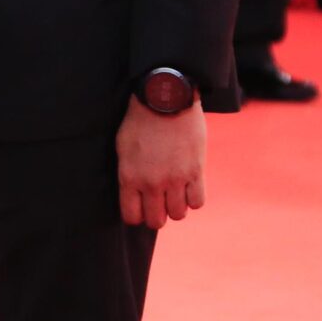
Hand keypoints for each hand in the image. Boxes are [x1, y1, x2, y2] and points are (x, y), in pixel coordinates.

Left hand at [116, 95, 206, 228]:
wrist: (165, 99)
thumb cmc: (140, 120)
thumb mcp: (123, 147)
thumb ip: (129, 174)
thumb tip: (133, 193)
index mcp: (129, 177)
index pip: (132, 216)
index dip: (137, 215)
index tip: (141, 208)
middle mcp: (151, 182)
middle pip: (157, 221)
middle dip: (158, 214)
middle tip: (159, 202)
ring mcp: (175, 179)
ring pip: (179, 214)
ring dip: (177, 206)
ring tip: (174, 192)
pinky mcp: (195, 171)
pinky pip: (198, 203)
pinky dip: (194, 199)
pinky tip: (189, 186)